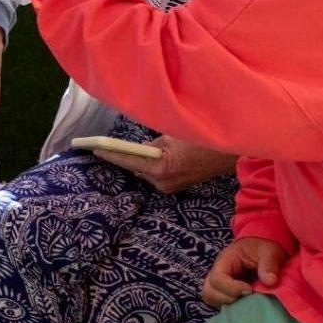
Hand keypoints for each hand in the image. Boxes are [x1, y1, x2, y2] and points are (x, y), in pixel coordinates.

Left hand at [93, 136, 237, 194]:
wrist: (228, 154)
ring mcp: (169, 187)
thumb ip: (151, 143)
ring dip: (141, 159)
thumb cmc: (200, 139)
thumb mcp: (171, 135)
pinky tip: (154, 153)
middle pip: (135, 167)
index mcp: (161, 167)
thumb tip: (138, 147)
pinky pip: (155, 173)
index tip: (94, 149)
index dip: (110, 154)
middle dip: (126, 155)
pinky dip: (152, 163)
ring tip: (137, 146)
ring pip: (146, 170)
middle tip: (109, 144)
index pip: (128, 160)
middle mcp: (162, 182)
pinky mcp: (175, 186)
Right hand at [203, 237, 288, 306]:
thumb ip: (269, 264)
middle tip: (247, 297)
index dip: (232, 288)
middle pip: (209, 291)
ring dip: (229, 304)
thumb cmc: (263, 249)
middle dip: (227, 299)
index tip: (250, 289)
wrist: (262, 251)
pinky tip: (247, 304)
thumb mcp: (269, 252)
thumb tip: (270, 281)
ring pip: (212, 299)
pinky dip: (232, 308)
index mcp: (225, 260)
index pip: (217, 278)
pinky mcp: (227, 293)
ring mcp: (221, 284)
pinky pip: (221, 304)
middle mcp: (218, 272)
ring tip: (246, 302)